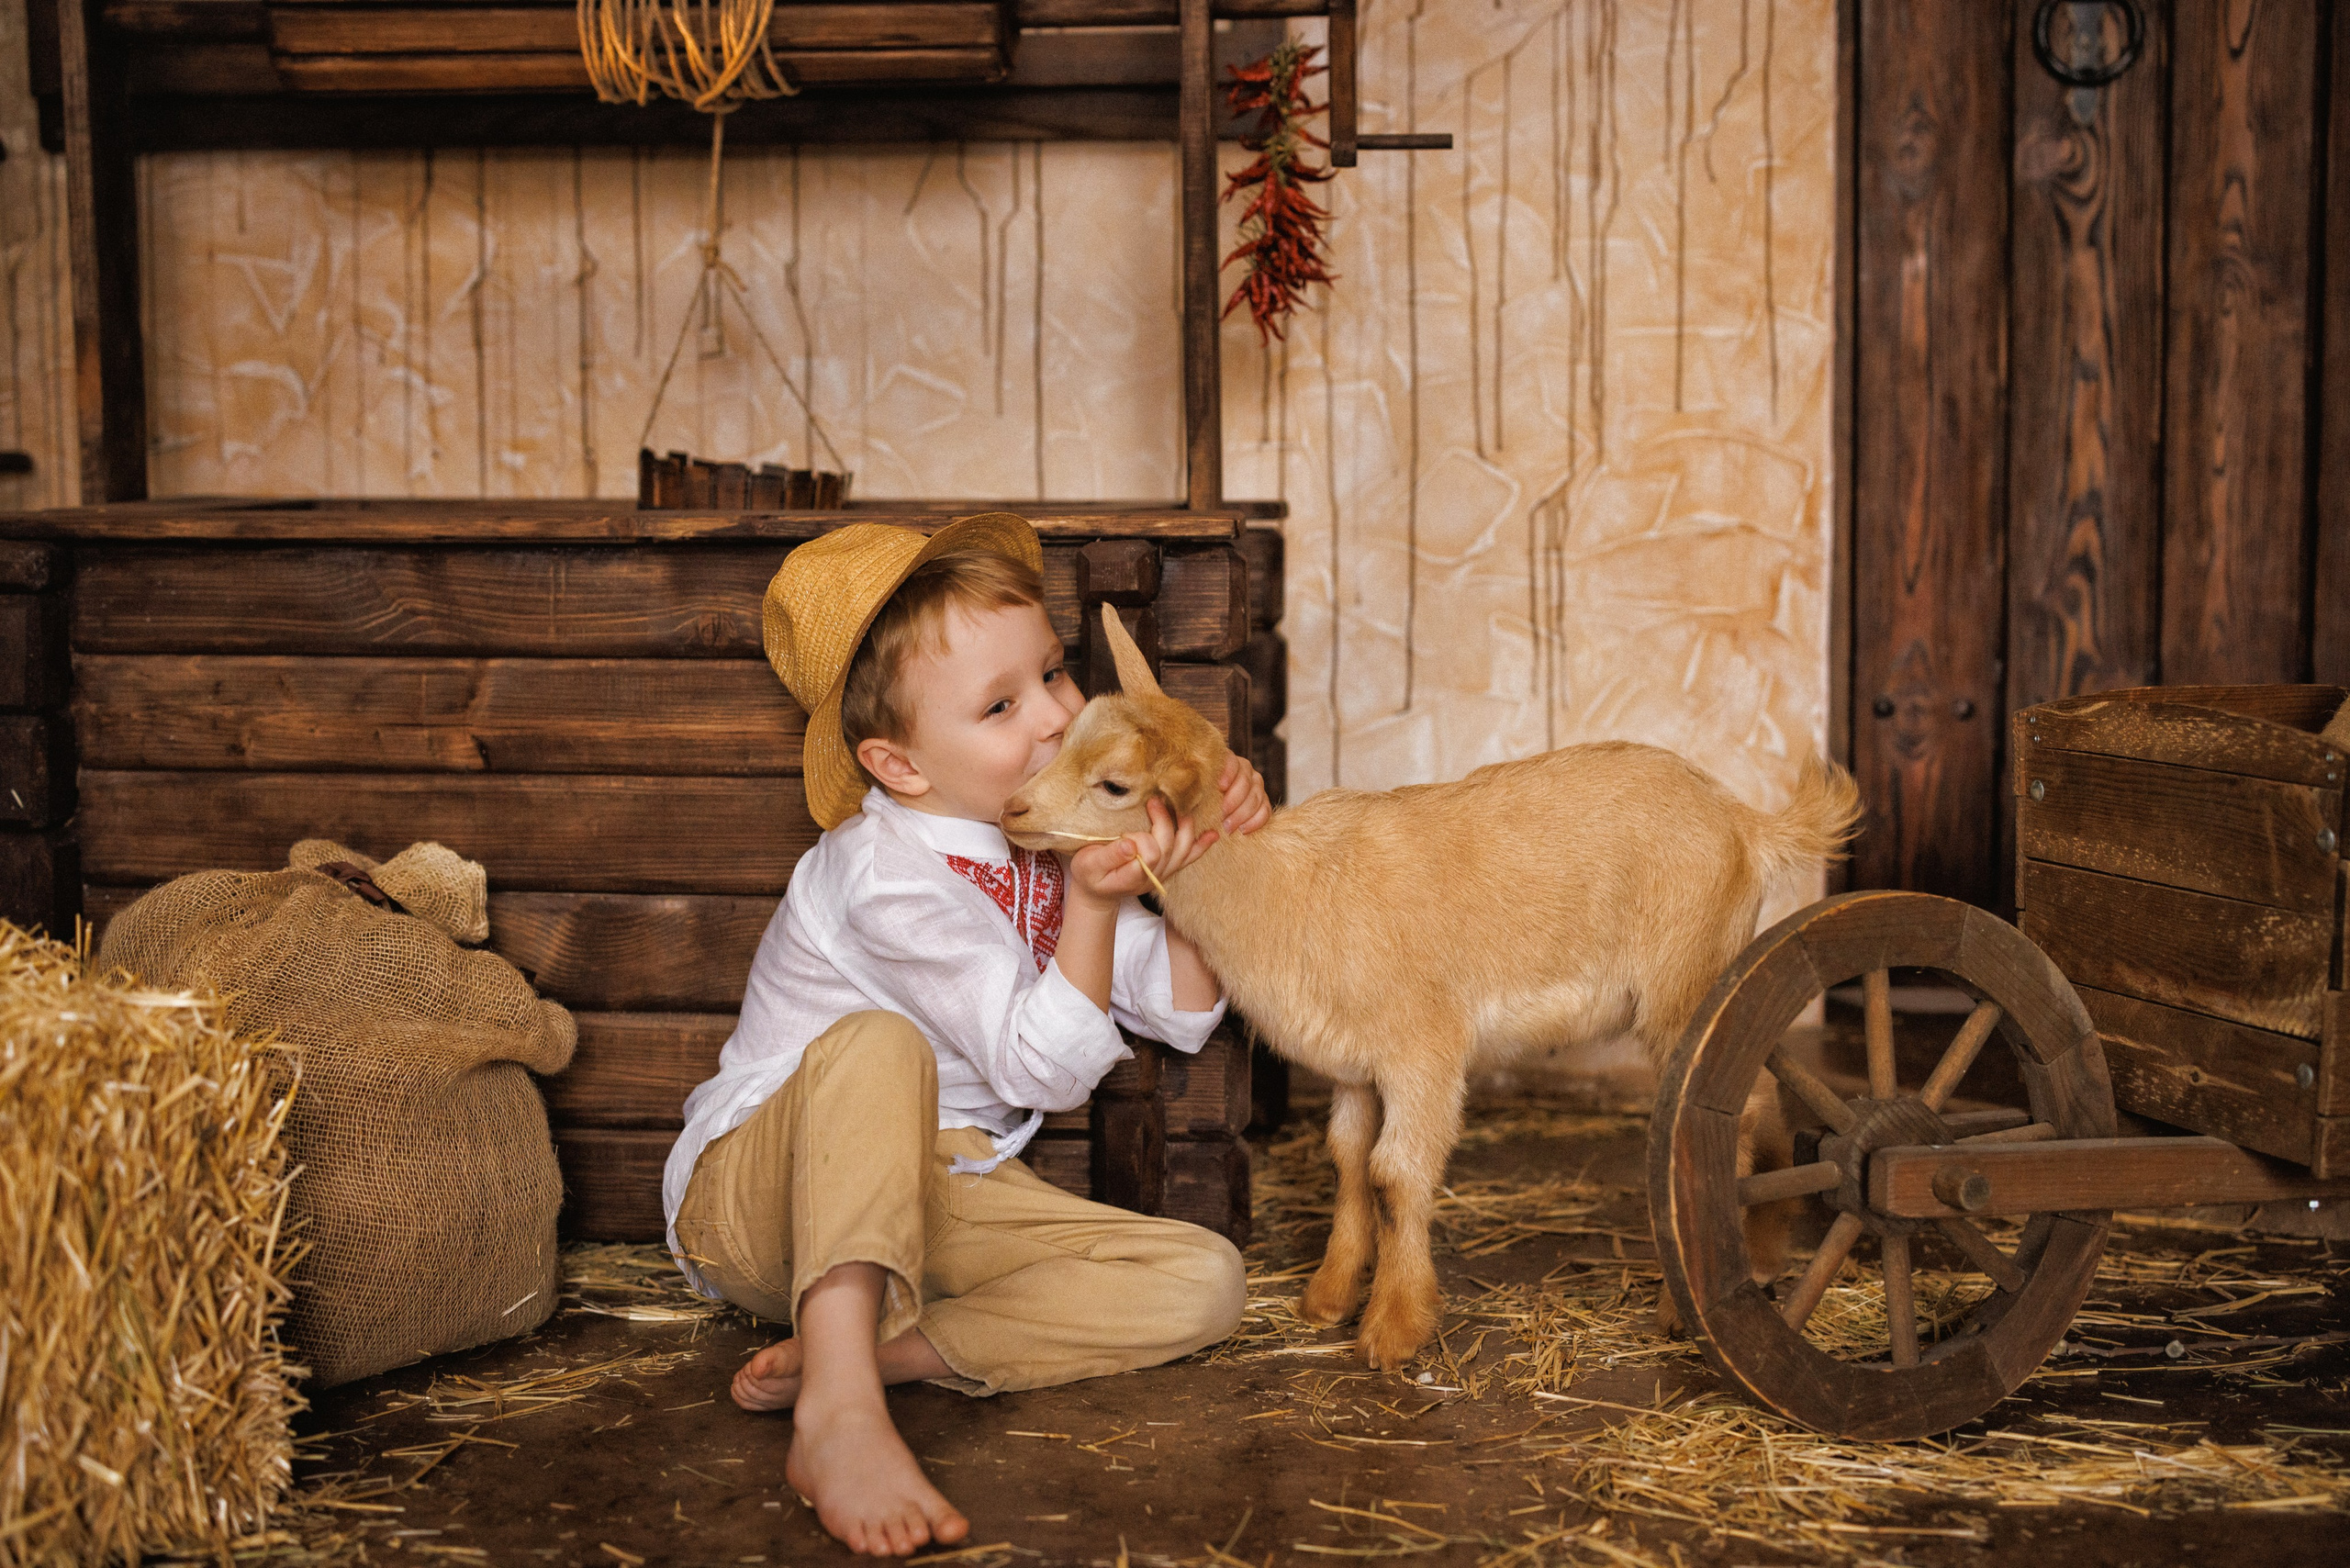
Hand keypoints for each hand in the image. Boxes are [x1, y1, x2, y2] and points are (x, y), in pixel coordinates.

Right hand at [1066, 798, 1213, 903]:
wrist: (1096, 891)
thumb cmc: (1089, 874)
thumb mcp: (1088, 865)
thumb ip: (1108, 857)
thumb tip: (1129, 845)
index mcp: (1130, 876)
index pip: (1149, 854)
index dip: (1142, 838)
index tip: (1126, 830)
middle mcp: (1151, 878)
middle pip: (1169, 849)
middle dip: (1163, 822)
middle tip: (1154, 801)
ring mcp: (1162, 875)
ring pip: (1182, 852)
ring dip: (1185, 829)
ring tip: (1180, 809)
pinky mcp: (1167, 869)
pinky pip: (1188, 858)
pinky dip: (1201, 846)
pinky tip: (1212, 834)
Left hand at [1199, 754, 1270, 846]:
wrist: (1209, 810)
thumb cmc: (1196, 796)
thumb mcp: (1192, 788)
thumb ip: (1191, 784)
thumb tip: (1183, 785)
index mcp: (1227, 761)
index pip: (1232, 762)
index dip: (1228, 773)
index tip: (1220, 786)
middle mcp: (1245, 770)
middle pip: (1245, 782)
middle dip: (1234, 800)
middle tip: (1221, 815)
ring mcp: (1256, 785)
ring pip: (1256, 797)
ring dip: (1242, 814)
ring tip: (1228, 828)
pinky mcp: (1263, 801)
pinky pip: (1265, 810)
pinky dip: (1256, 821)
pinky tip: (1243, 830)